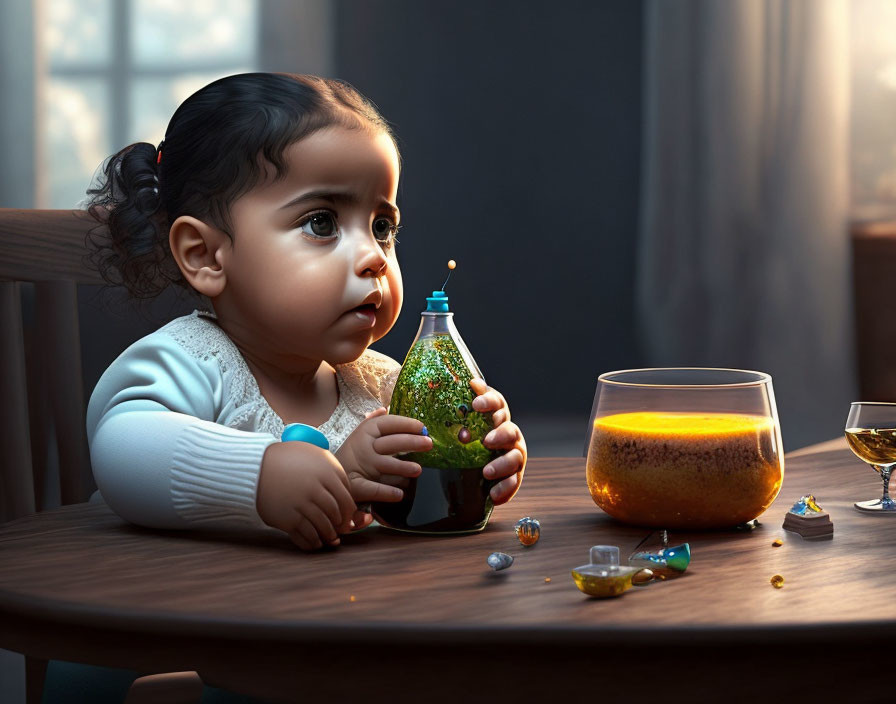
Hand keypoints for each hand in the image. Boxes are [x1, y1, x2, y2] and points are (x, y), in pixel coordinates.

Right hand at [257, 441, 357, 550]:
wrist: (255, 466)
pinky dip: (313, 543)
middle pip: (336, 515)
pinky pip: (307, 536)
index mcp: (326, 472)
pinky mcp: (288, 519)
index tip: (347, 517)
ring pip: (323, 527)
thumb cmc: (287, 459)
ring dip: (328, 536)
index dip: (349, 512)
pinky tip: (315, 542)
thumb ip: (334, 470)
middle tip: (339, 529)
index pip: (346, 499)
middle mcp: (316, 489)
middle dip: (340, 525)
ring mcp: (301, 505)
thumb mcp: (316, 454)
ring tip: (329, 538)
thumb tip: (347, 492)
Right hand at [335, 407, 431, 501]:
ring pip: (386, 465)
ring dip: (403, 467)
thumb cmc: (351, 453)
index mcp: (365, 432)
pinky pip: (374, 489)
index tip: (422, 426)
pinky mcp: (357, 486)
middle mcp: (364, 447)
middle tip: (429, 444)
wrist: (326, 475)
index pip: (388, 424)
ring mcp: (361, 467)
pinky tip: (400, 494)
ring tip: (417, 469)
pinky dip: (387, 492)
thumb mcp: (358, 435)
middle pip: (392, 443)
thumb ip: (372, 421)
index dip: (406, 423)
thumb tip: (385, 408)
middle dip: (412, 442)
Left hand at [470, 378, 526, 504]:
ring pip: (515, 457)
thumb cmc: (467, 439)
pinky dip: (505, 488)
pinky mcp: (513, 476)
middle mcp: (509, 434)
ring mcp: (514, 455)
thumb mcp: (461, 423)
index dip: (489, 401)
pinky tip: (494, 495)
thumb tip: (470, 380)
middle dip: (500, 435)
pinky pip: (514, 482)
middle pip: (510, 430)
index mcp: (496, 417)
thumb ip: (465, 404)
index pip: (498, 403)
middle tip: (486, 442)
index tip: (475, 403)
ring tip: (486, 472)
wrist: (468, 470)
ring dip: (502, 464)